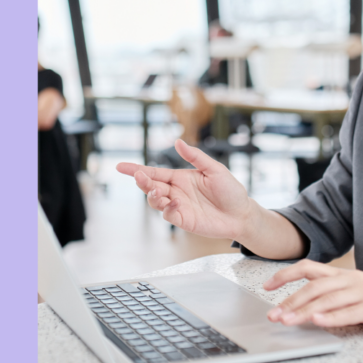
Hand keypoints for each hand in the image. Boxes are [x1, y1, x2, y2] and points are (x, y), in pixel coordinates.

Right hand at [116, 139, 253, 239]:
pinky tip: (174, 202)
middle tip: (139, 177)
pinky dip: (168, 209)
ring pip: (155, 201)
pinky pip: (169, 215)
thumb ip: (196, 157)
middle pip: (151, 186)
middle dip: (142, 181)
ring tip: (156, 190)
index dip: (137, 169)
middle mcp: (176, 192)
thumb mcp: (215, 169)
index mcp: (181, 177)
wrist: (242, 214)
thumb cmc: (230, 190)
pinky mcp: (184, 220)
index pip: (155, 172)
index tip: (120, 166)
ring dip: (152, 195)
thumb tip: (177, 142)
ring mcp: (178, 207)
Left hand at [263, 260, 362, 330]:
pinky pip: (349, 312)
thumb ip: (334, 293)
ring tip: (288, 321)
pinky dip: (332, 317)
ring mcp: (362, 292)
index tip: (267, 286)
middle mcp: (349, 280)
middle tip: (273, 314)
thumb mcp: (356, 290)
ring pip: (327, 299)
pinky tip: (318, 321)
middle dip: (290, 300)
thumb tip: (306, 304)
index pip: (308, 268)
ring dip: (305, 310)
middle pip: (313, 286)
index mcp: (343, 275)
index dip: (286, 274)